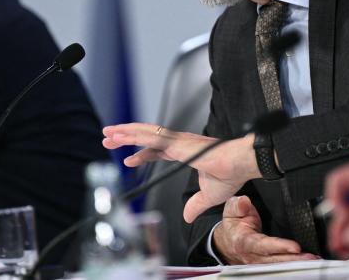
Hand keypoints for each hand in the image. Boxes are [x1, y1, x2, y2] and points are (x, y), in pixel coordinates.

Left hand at [102, 123, 260, 221]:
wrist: (240, 163)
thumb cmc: (231, 173)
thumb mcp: (209, 195)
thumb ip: (196, 204)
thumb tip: (186, 216)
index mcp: (185, 151)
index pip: (157, 150)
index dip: (142, 154)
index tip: (129, 160)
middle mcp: (178, 143)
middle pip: (146, 138)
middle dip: (126, 138)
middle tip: (109, 139)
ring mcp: (176, 141)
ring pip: (144, 133)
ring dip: (124, 133)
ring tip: (108, 134)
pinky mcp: (175, 143)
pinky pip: (148, 137)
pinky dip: (132, 135)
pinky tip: (120, 136)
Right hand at [213, 196, 318, 264]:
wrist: (228, 240)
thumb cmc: (234, 224)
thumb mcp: (232, 210)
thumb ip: (238, 205)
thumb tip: (244, 202)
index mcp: (244, 242)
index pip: (263, 245)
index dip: (279, 247)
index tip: (295, 246)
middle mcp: (253, 255)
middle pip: (275, 260)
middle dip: (294, 259)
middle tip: (311, 256)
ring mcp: (260, 262)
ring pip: (280, 265)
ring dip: (297, 263)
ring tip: (314, 259)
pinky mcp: (266, 264)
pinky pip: (281, 265)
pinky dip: (294, 264)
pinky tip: (308, 261)